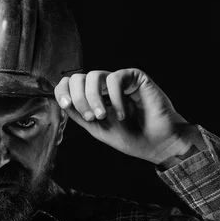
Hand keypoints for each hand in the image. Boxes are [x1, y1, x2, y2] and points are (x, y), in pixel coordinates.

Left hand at [54, 68, 203, 164]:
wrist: (158, 144)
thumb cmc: (131, 138)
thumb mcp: (98, 129)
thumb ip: (79, 115)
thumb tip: (61, 101)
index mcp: (94, 97)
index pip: (71, 84)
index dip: (63, 90)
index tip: (65, 104)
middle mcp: (105, 86)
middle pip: (78, 77)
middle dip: (79, 98)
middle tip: (92, 118)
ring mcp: (120, 81)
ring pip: (94, 76)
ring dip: (93, 98)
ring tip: (103, 116)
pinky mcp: (136, 78)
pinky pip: (115, 79)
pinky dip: (115, 98)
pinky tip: (122, 114)